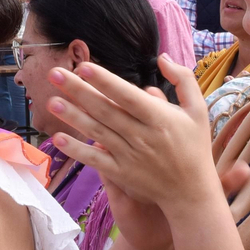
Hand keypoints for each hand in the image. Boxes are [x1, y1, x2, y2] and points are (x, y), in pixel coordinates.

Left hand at [47, 56, 223, 215]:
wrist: (192, 192)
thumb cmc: (195, 147)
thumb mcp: (198, 110)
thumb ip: (184, 80)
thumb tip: (162, 57)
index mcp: (160, 118)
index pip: (127, 96)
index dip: (105, 82)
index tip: (85, 67)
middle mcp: (142, 136)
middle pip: (105, 110)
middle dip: (78, 91)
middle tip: (55, 74)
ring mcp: (130, 156)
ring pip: (97, 132)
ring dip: (73, 117)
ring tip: (51, 101)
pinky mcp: (121, 173)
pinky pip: (96, 160)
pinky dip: (77, 150)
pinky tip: (58, 138)